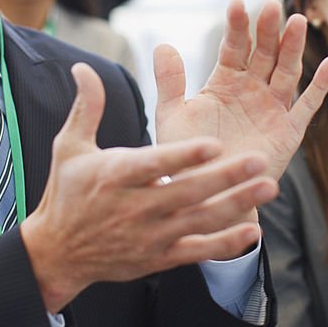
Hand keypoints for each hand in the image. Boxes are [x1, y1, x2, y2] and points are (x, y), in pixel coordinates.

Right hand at [21, 63, 279, 312]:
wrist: (58, 254)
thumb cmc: (68, 193)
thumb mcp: (70, 147)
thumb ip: (87, 107)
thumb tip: (84, 67)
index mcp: (116, 176)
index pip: (155, 165)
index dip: (184, 156)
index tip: (214, 144)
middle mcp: (136, 208)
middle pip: (187, 192)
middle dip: (226, 177)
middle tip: (260, 159)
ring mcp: (151, 236)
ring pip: (200, 221)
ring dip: (237, 205)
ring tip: (269, 186)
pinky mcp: (160, 259)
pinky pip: (198, 252)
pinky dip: (226, 245)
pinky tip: (253, 231)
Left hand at [154, 0, 327, 180]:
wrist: (206, 196)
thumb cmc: (187, 158)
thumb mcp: (172, 116)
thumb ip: (170, 82)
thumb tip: (162, 44)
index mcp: (225, 82)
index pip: (234, 47)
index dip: (237, 26)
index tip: (237, 3)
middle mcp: (251, 90)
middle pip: (264, 53)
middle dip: (268, 30)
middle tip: (271, 6)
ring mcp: (272, 108)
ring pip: (287, 71)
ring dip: (293, 47)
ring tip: (297, 22)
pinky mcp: (289, 131)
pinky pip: (307, 105)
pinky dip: (321, 85)